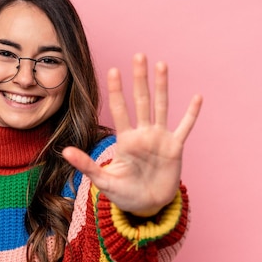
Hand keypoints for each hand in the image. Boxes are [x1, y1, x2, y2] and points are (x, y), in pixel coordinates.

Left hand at [62, 53, 202, 215]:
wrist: (147, 206)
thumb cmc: (124, 194)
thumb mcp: (103, 181)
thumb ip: (86, 165)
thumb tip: (65, 151)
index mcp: (125, 141)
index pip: (119, 110)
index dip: (116, 91)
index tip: (112, 70)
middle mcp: (143, 134)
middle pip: (141, 101)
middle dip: (139, 79)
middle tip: (138, 55)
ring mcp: (160, 139)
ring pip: (161, 107)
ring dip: (162, 87)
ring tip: (161, 65)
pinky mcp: (175, 148)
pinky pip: (184, 127)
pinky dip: (191, 114)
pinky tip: (197, 97)